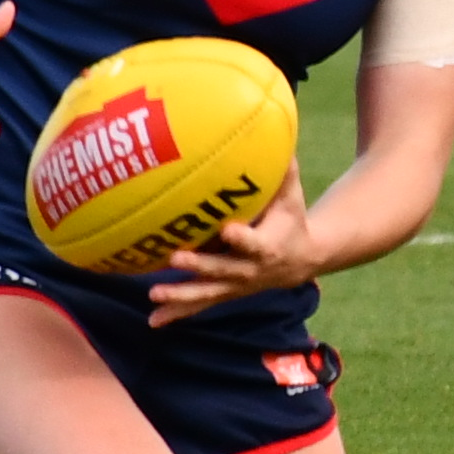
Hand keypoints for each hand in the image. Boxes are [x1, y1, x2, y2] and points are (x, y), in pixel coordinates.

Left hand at [140, 174, 321, 324]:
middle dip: (199, 266)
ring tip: (154, 294)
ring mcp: (235, 286)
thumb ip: (284, 171)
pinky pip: (200, 305)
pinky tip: (153, 320)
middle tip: (175, 257)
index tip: (227, 229)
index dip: (241, 239)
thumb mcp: (292, 197)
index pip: (254, 244)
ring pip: (206, 293)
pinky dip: (177, 312)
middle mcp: (250, 271)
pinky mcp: (225, 293)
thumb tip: (275, 132)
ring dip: (180, 295)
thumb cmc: (291, 220)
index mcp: (268, 247)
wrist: (300, 261)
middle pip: (222, 270)